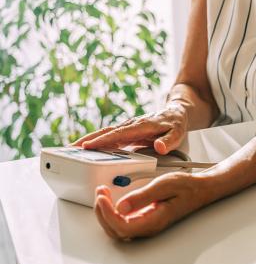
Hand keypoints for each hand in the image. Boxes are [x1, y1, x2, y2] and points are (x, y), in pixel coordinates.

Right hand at [73, 101, 188, 154]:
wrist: (176, 113)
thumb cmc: (176, 124)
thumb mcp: (178, 133)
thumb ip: (169, 141)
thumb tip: (159, 147)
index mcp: (142, 125)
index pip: (119, 134)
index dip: (103, 140)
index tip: (88, 146)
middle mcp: (131, 125)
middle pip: (106, 132)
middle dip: (87, 140)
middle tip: (70, 149)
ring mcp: (127, 128)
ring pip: (105, 133)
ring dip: (88, 141)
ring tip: (70, 150)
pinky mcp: (126, 131)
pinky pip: (109, 137)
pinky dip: (96, 142)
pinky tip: (86, 149)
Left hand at [94, 172, 207, 239]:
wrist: (200, 189)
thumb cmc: (187, 187)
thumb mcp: (164, 185)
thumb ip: (143, 196)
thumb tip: (121, 206)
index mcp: (154, 221)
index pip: (123, 227)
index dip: (108, 214)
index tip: (103, 197)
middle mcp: (148, 227)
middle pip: (116, 231)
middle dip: (102, 213)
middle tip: (100, 193)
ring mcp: (146, 225)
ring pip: (117, 228)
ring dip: (105, 213)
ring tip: (102, 194)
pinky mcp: (144, 219)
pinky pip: (123, 222)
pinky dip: (112, 211)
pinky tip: (110, 199)